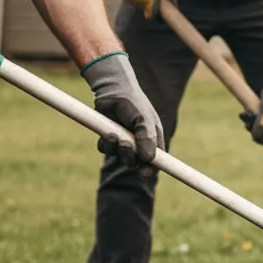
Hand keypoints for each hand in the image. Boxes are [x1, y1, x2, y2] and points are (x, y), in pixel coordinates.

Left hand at [81, 51, 164, 165]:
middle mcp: (140, 143)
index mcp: (154, 139)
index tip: (143, 173)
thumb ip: (146, 138)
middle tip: (125, 145)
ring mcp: (124, 141)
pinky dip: (105, 144)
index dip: (151, 170)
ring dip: (116, 150)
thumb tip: (148, 159)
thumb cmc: (133, 103)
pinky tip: (107, 133)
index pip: (157, 162)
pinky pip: (106, 150)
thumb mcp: (143, 119)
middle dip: (130, 158)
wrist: (113, 90)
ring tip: (113, 136)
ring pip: (120, 157)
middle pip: (136, 163)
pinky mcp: (109, 137)